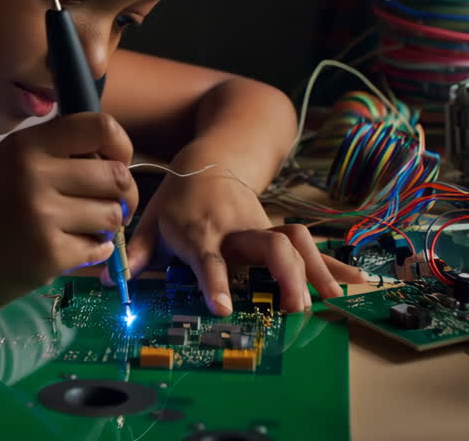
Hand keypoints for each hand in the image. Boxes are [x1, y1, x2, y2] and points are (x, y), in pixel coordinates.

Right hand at [0, 113, 139, 320]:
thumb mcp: (5, 168)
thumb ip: (52, 157)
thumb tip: (112, 160)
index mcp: (26, 146)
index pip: (101, 127)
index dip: (120, 147)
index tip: (115, 165)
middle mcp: (36, 174)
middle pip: (116, 174)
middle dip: (122, 195)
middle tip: (109, 207)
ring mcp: (43, 216)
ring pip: (113, 214)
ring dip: (107, 226)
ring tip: (84, 231)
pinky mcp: (48, 255)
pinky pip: (98, 249)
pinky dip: (94, 253)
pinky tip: (71, 252)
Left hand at [112, 171, 365, 315]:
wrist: (211, 159)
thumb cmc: (178, 199)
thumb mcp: (150, 219)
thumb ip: (136, 252)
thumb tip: (109, 279)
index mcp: (201, 232)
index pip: (209, 260)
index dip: (215, 283)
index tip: (222, 307)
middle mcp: (237, 230)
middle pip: (268, 248)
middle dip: (285, 276)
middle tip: (296, 306)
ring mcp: (263, 228)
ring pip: (297, 243)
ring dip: (317, 270)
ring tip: (334, 299)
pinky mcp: (280, 230)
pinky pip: (311, 246)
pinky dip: (335, 264)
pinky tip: (359, 282)